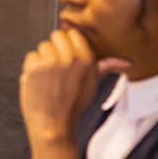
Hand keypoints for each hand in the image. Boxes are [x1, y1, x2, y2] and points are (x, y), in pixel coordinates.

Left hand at [19, 29, 100, 158]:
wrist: (54, 124)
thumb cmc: (72, 105)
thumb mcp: (92, 84)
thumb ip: (105, 67)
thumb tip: (127, 63)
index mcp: (86, 59)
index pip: (73, 34)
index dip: (68, 44)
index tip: (67, 57)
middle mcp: (70, 58)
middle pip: (56, 36)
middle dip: (54, 49)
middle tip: (56, 68)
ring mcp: (51, 61)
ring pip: (42, 46)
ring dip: (42, 59)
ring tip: (48, 77)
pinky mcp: (35, 67)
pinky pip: (31, 56)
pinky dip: (31, 67)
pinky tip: (39, 80)